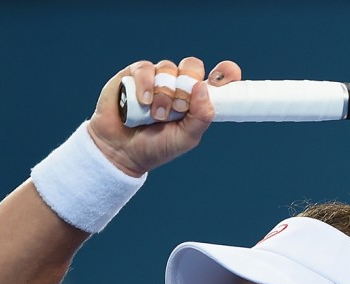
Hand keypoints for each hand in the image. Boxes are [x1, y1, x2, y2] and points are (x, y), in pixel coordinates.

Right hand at [87, 57, 241, 175]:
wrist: (122, 151)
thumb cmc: (157, 146)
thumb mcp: (187, 138)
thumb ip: (201, 117)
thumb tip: (203, 88)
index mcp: (196, 100)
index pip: (216, 79)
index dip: (225, 73)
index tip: (227, 74)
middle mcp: (178, 85)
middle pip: (192, 66)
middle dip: (188, 85)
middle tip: (180, 107)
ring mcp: (156, 78)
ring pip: (168, 68)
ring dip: (164, 94)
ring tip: (156, 116)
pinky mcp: (134, 75)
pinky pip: (146, 68)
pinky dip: (146, 84)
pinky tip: (143, 101)